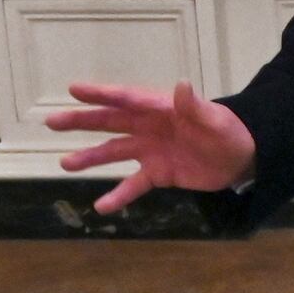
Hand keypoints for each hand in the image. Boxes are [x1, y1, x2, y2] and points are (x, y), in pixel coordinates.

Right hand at [45, 81, 256, 213]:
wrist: (241, 157)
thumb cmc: (228, 131)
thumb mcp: (215, 119)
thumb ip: (195, 106)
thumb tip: (182, 85)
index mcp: (159, 108)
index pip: (125, 99)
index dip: (100, 94)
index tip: (73, 89)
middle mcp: (148, 127)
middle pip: (109, 122)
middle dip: (81, 122)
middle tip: (52, 122)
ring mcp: (150, 151)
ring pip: (113, 152)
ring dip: (90, 158)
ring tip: (65, 164)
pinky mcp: (157, 174)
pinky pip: (133, 185)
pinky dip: (118, 196)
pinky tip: (100, 206)